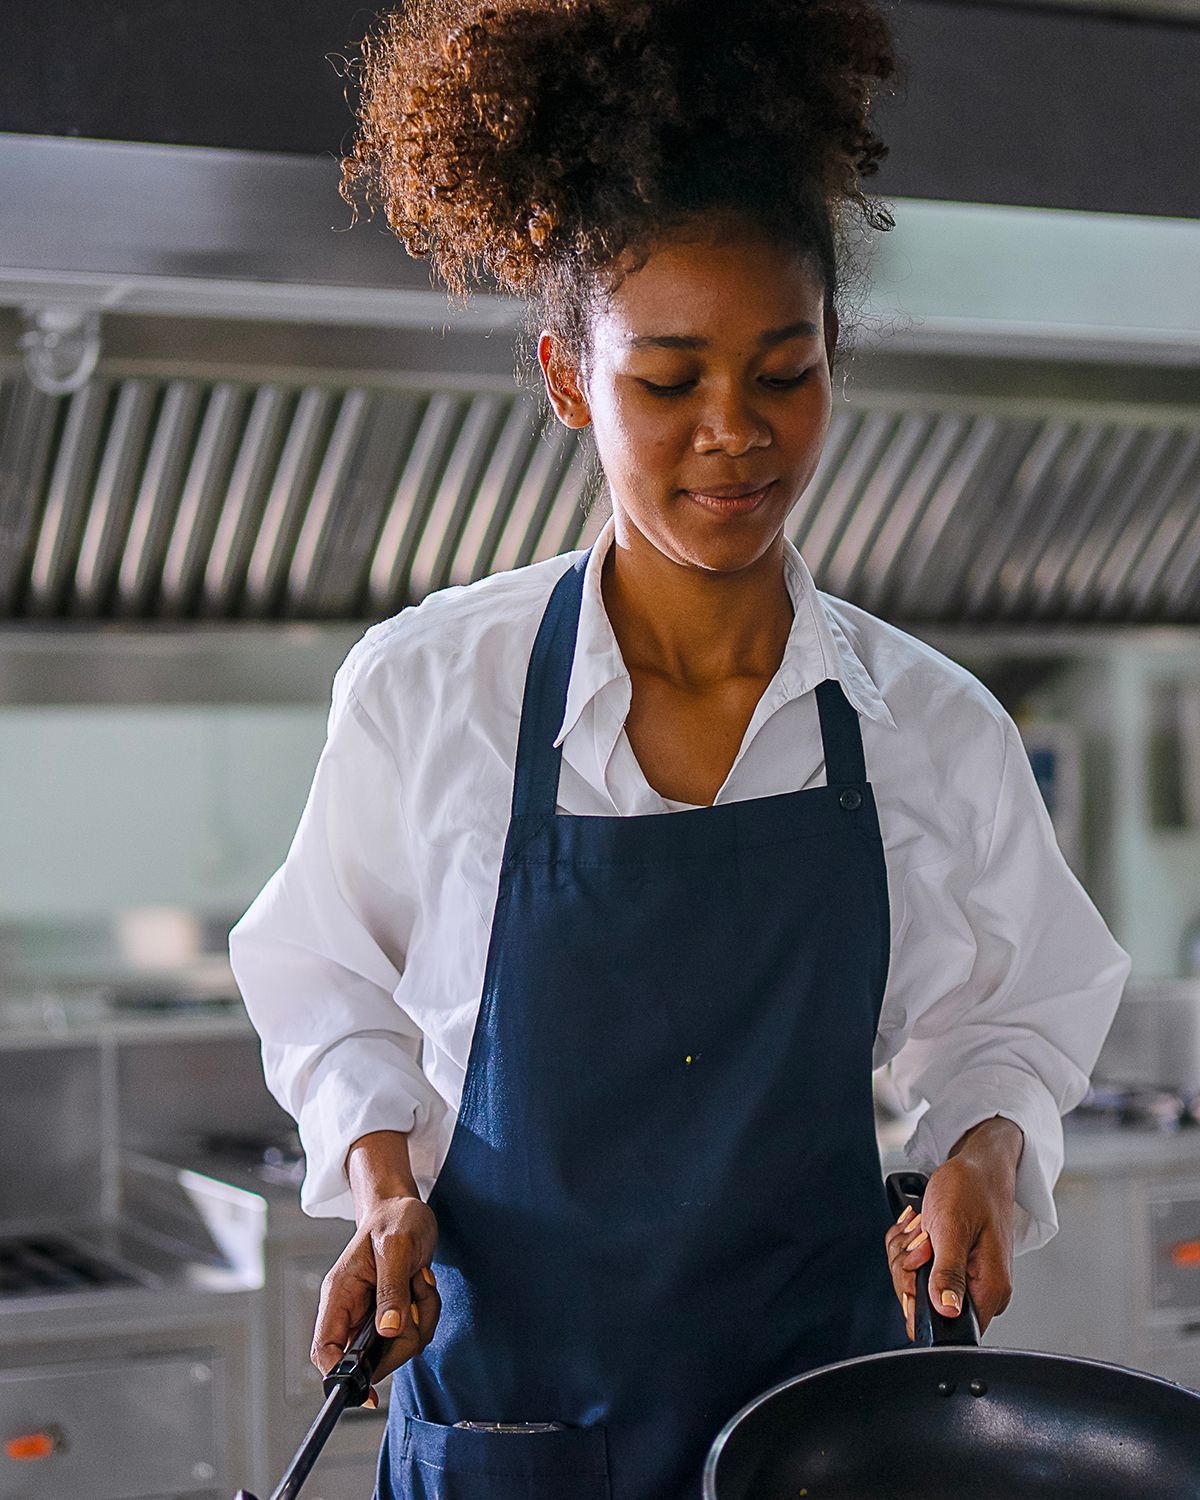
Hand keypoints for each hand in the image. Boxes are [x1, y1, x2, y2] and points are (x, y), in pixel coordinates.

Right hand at [311, 1195, 440, 1397]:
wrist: (406, 1207)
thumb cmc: (395, 1219)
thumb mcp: (396, 1248)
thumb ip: (391, 1290)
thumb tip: (388, 1332)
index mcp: (339, 1294)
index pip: (325, 1349)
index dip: (339, 1376)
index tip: (365, 1392)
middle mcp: (352, 1309)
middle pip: (369, 1358)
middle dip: (402, 1337)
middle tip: (413, 1298)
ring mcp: (373, 1314)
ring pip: (398, 1347)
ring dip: (420, 1318)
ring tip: (419, 1282)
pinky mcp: (394, 1313)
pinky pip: (413, 1333)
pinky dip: (426, 1313)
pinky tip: (423, 1284)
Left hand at [885, 1116, 1021, 1340]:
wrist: (977, 1165)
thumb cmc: (971, 1189)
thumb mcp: (953, 1228)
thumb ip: (949, 1273)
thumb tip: (948, 1312)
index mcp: (990, 1289)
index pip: (949, 1327)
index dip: (921, 1303)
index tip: (918, 1267)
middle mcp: (980, 1289)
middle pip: (923, 1304)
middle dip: (908, 1267)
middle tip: (922, 1236)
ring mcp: (963, 1277)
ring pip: (912, 1283)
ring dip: (906, 1251)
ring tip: (923, 1226)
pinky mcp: (950, 1265)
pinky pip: (913, 1267)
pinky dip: (907, 1244)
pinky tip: (919, 1225)